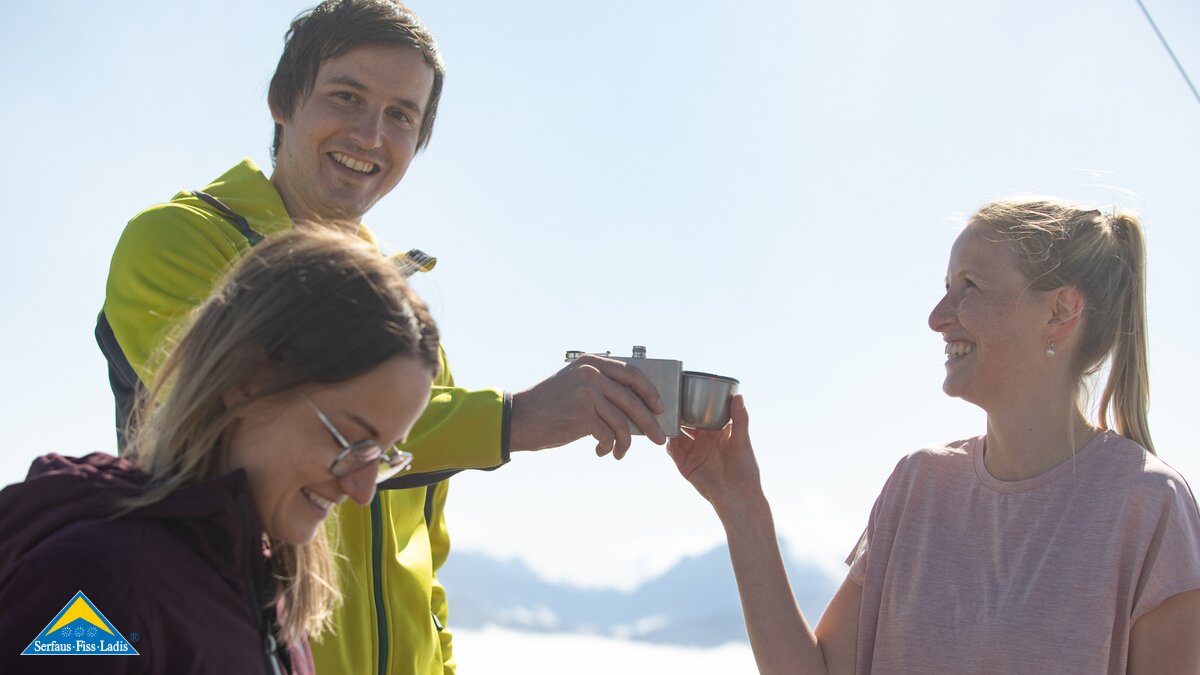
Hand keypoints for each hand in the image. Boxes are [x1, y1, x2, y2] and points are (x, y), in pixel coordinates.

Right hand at [509, 354, 666, 458]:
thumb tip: (637, 409)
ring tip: (620, 452)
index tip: (659, 408)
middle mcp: (591, 374)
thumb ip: (601, 387)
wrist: (520, 419)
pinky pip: (608, 435)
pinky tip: (601, 451)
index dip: (650, 392)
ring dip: (625, 442)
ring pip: (622, 422)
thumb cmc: (549, 406)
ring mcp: (587, 393)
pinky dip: (608, 446)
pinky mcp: (581, 415)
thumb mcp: (574, 384)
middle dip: (649, 422)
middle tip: (658, 438)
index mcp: (591, 363)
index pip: (632, 374)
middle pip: (632, 400)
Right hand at [667, 395, 762, 512]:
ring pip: (677, 436)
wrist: (738, 497)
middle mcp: (704, 441)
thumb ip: (740, 419)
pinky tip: (668, 438)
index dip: (695, 404)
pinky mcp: (685, 466)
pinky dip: (669, 444)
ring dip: (671, 427)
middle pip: (687, 424)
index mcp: (718, 433)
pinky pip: (673, 452)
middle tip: (670, 402)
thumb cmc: (745, 470)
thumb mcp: (743, 441)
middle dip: (679, 414)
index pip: (703, 415)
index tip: (687, 391)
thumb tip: (738, 396)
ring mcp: (694, 453)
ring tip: (664, 417)